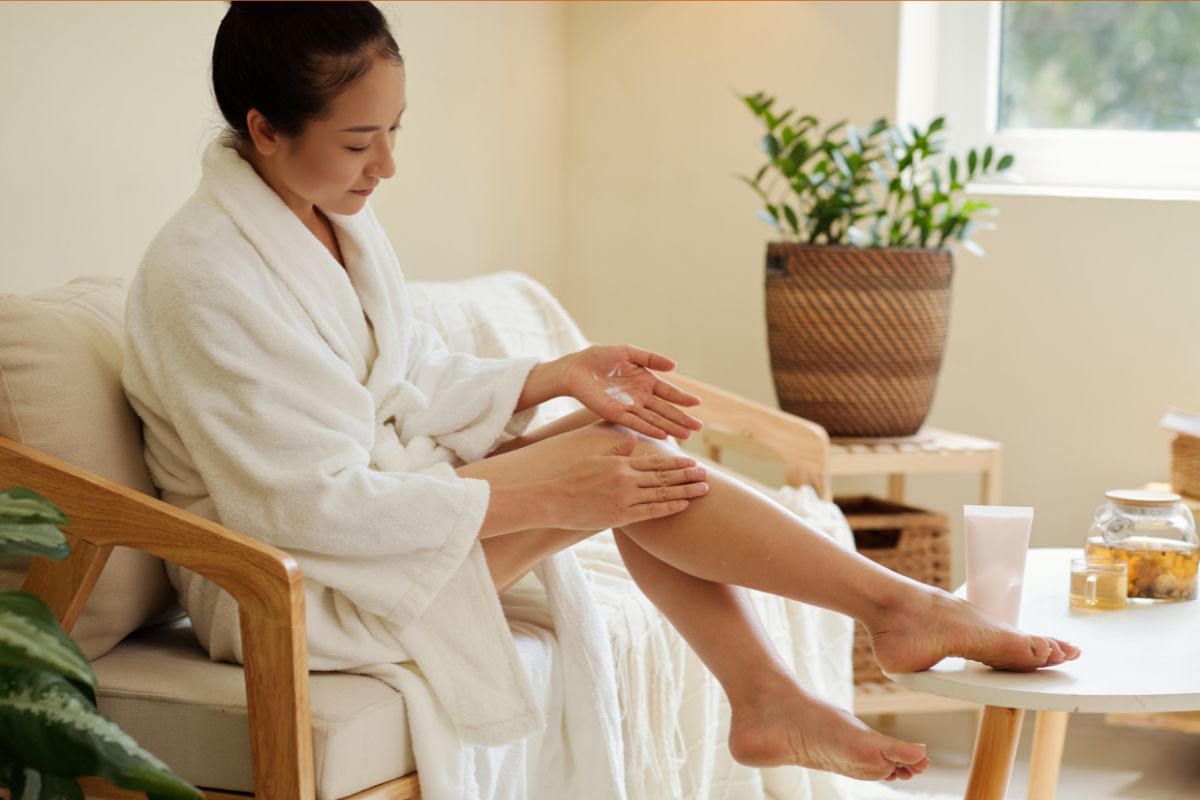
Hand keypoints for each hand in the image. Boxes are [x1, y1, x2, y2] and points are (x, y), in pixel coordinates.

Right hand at [549, 431, 709, 529]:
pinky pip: (650, 511)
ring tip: (704, 489)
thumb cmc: (572, 479)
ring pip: (662, 493)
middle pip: (664, 476)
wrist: (554, 500)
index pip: (655, 461)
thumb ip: (617, 449)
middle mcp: (626, 478)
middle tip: (707, 473)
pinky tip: (685, 505)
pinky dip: (669, 508)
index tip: (692, 461)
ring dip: (685, 490)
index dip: (676, 462)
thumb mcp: (595, 459)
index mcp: (620, 463)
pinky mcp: (621, 516)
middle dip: (687, 475)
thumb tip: (634, 437)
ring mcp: (625, 497)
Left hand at [562, 345, 702, 439]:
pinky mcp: (616, 414)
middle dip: (681, 419)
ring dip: (669, 427)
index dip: (682, 398)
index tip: (696, 403)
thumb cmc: (601, 358)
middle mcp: (641, 397)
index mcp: (646, 381)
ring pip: (654, 419)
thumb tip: (674, 365)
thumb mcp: (629, 353)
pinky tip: (662, 435)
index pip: (668, 392)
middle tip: (698, 428)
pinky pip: (635, 422)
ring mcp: (629, 407)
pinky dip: (648, 428)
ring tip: (686, 435)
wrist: (576, 368)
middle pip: (665, 410)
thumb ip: (650, 358)